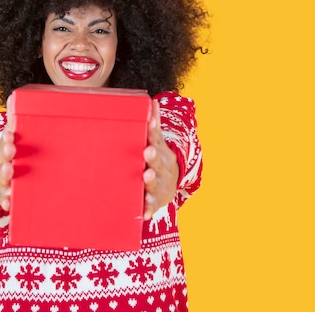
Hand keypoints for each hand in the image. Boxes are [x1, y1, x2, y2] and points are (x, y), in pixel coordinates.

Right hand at [0, 95, 15, 211]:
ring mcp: (0, 180)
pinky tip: (10, 203)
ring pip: (2, 178)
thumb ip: (14, 122)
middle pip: (1, 158)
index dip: (7, 138)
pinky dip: (6, 201)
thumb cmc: (9, 156)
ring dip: (5, 176)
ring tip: (9, 173)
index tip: (12, 134)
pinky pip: (4, 199)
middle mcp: (0, 164)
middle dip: (6, 154)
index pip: (4, 141)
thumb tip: (13, 96)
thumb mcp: (11, 140)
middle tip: (11, 151)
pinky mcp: (3, 196)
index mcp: (4, 149)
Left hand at [142, 99, 179, 220]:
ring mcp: (161, 186)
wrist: (171, 186)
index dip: (152, 131)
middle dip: (153, 157)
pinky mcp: (156, 202)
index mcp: (161, 152)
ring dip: (151, 181)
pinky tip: (143, 213)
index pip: (156, 140)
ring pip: (156, 184)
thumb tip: (152, 101)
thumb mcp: (158, 143)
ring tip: (146, 177)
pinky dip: (148, 209)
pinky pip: (151, 206)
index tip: (148, 123)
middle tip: (147, 151)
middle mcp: (163, 169)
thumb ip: (153, 126)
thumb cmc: (158, 160)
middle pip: (159, 162)